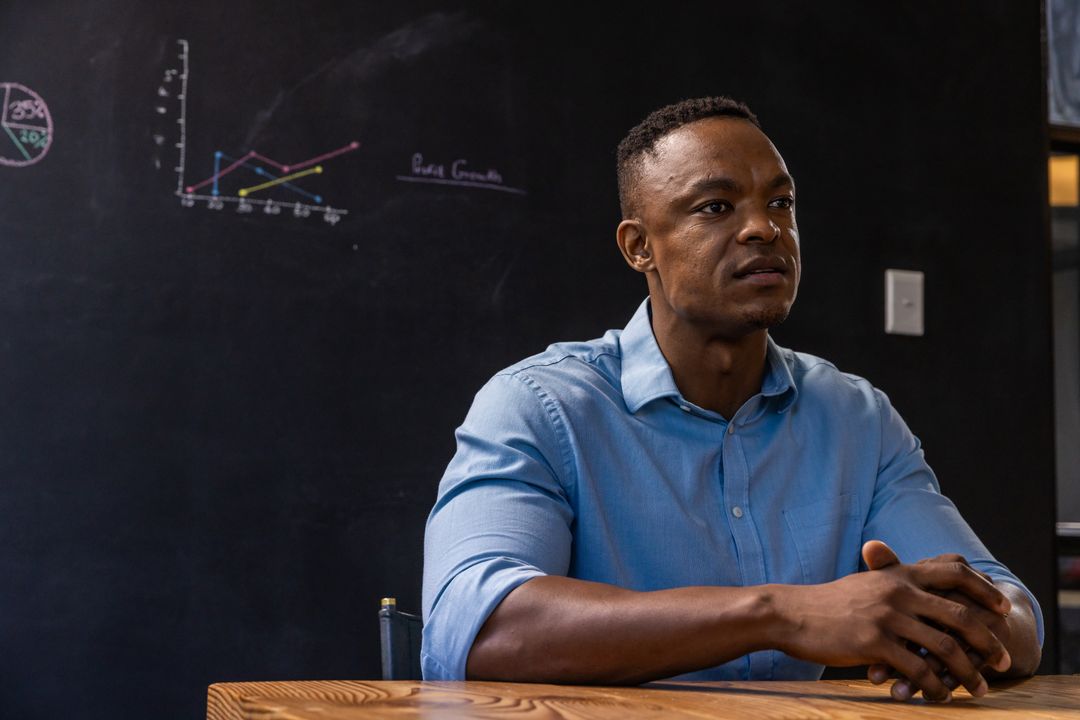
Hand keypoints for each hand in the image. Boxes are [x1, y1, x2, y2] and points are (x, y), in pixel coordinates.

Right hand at [777, 539, 1010, 702]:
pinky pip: (917, 668)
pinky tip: (939, 697)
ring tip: (979, 688)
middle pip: (960, 615)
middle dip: (988, 642)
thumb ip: (894, 578)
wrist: (790, 613)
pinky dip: (934, 686)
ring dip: (967, 673)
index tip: (1002, 610)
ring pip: (944, 647)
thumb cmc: (827, 602)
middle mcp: (898, 591)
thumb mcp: (865, 582)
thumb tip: (919, 581)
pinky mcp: (874, 642)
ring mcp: (887, 616)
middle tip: (1004, 661)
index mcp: (898, 573)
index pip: (954, 572)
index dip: (983, 590)